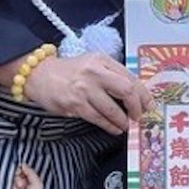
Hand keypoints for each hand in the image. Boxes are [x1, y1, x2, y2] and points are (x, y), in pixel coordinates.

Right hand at [7, 164, 54, 188]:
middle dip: (15, 173)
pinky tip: (7, 185)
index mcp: (29, 182)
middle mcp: (20, 186)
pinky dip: (4, 184)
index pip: (22, 171)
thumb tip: (22, 164)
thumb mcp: (37, 183)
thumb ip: (30, 172)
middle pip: (14, 174)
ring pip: (8, 179)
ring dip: (10, 179)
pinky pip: (3, 186)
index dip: (20, 168)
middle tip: (18, 177)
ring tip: (15, 184)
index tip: (19, 167)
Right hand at [28, 53, 150, 134]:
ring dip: (122, 121)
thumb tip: (136, 95)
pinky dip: (110, 126)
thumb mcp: (93, 64)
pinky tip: (114, 129)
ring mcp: (84, 89)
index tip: (149, 105)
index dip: (143, 94)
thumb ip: (112, 75)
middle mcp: (95, 72)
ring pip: (112, 109)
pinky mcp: (75, 104)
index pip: (130, 77)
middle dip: (136, 107)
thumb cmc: (70, 71)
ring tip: (126, 125)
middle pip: (126, 90)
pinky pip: (98, 118)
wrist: (40, 75)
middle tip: (138, 116)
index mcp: (102, 60)